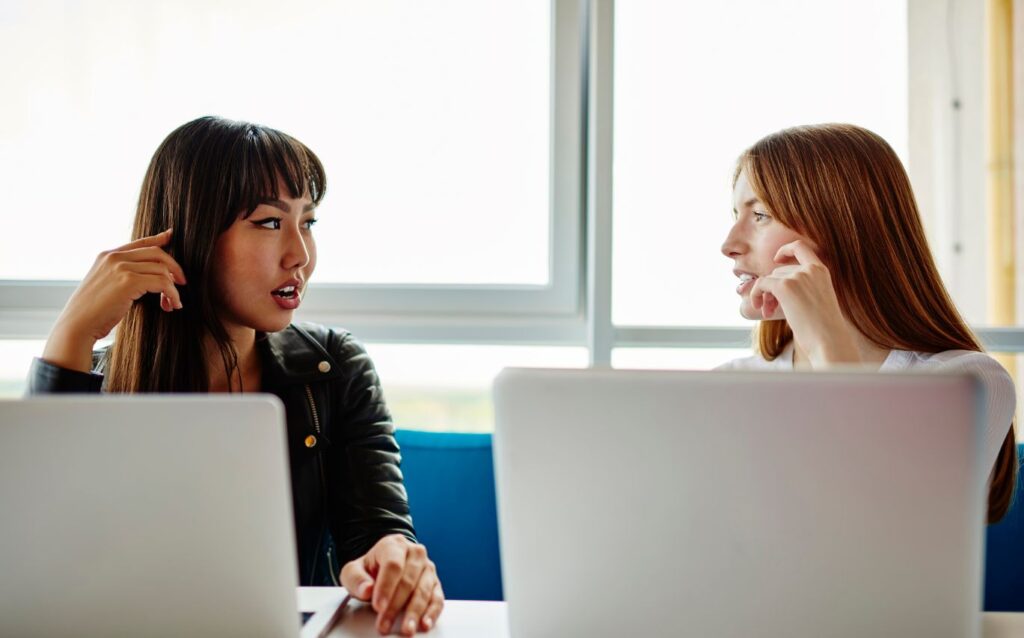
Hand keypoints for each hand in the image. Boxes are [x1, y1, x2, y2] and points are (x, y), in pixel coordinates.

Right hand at [42, 229, 186, 371]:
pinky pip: (163, 283)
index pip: (140, 242)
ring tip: (172, 303)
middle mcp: (114, 257)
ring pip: (163, 269)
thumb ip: (121, 274)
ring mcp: (121, 267)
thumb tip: (147, 275)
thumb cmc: (92, 312)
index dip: (158, 239)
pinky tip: (172, 305)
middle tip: (182, 283)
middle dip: (175, 268)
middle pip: (157, 253)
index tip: (170, 235)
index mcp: (107, 255)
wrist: (77, 325)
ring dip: (173, 288)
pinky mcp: (129, 281)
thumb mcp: (105, 285)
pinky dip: (172, 294)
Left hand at [340, 534, 443, 635]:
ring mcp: (427, 568)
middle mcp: (415, 553)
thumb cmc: (370, 570)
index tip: (378, 606)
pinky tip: (425, 623)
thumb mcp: (353, 571)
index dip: (386, 587)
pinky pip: (437, 598)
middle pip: (408, 580)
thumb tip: (367, 589)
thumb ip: (356, 579)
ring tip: (406, 629)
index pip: (393, 565)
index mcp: (394, 545)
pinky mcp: (435, 583)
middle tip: (384, 624)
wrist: (384, 566)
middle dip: (395, 606)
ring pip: (423, 591)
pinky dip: (432, 613)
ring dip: (414, 612)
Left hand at [748, 240, 856, 364]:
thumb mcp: (816, 299)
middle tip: (770, 308)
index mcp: (821, 271)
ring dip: (765, 296)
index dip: (785, 249)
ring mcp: (798, 276)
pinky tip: (760, 309)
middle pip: (778, 271)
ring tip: (768, 312)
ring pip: (769, 279)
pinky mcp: (785, 286)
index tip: (776, 259)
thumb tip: (767, 282)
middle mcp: (810, 269)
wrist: (829, 340)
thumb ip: (800, 287)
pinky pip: (761, 284)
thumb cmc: (823, 328)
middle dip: (772, 288)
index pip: (801, 247)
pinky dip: (755, 294)